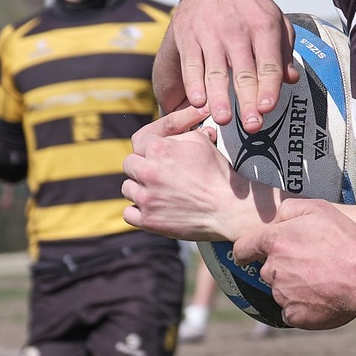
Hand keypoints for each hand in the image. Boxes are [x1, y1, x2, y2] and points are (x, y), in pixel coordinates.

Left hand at [121, 107, 270, 241]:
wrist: (228, 208)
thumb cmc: (217, 174)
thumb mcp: (201, 142)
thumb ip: (176, 136)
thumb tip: (167, 136)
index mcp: (158, 149)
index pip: (139, 143)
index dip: (148, 150)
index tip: (157, 157)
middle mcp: (148, 172)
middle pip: (129, 165)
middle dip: (141, 167)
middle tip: (157, 174)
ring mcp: (146, 198)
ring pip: (127, 188)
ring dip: (139, 189)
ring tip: (158, 192)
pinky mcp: (148, 220)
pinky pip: (128, 213)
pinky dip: (138, 211)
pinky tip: (153, 208)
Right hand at [159, 0, 298, 130]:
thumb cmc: (252, 9)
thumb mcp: (276, 22)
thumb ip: (284, 52)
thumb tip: (290, 80)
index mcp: (264, 27)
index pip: (269, 62)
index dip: (269, 86)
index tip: (267, 108)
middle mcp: (237, 30)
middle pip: (244, 71)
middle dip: (248, 100)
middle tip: (252, 125)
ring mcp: (210, 33)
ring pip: (215, 70)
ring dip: (218, 97)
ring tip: (223, 119)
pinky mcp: (188, 35)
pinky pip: (191, 63)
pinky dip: (193, 83)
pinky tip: (197, 101)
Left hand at [234, 203, 355, 328]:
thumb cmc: (343, 241)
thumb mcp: (318, 209)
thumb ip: (289, 209)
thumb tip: (276, 218)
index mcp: (274, 242)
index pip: (243, 248)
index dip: (244, 252)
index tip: (245, 257)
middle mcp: (272, 269)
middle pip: (269, 270)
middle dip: (284, 269)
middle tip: (312, 265)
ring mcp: (281, 294)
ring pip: (282, 291)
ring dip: (296, 288)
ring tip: (323, 282)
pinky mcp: (294, 315)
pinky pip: (293, 312)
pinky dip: (304, 308)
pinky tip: (322, 300)